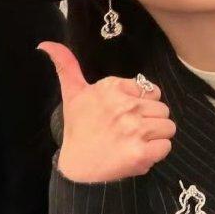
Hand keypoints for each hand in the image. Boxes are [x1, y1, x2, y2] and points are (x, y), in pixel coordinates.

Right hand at [38, 41, 175, 182]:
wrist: (76, 169)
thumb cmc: (79, 129)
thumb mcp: (73, 94)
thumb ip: (67, 66)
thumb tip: (46, 44)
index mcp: (114, 88)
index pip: (151, 92)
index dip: (141, 106)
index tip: (123, 116)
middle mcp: (125, 106)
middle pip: (163, 110)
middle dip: (150, 122)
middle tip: (128, 133)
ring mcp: (135, 130)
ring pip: (168, 127)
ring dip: (155, 138)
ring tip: (133, 143)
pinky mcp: (141, 153)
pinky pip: (166, 146)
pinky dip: (156, 153)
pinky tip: (137, 155)